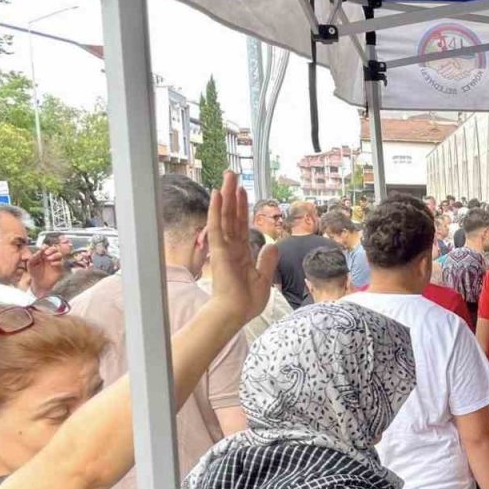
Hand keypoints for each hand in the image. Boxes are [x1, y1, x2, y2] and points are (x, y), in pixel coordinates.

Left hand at [28, 247, 64, 297]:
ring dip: (55, 255)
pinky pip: (61, 263)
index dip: (46, 247)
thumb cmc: (34, 273)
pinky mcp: (59, 268)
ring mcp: (55, 262)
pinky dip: (57, 262)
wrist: (39, 284)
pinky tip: (52, 264)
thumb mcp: (30, 264)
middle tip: (46, 253)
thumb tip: (40, 250)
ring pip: (59, 255)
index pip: (46, 247)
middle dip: (52, 249)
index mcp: (43, 255)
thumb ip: (34, 257)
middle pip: (55, 249)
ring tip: (49, 259)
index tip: (43, 249)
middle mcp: (50, 257)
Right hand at [206, 170, 279, 325]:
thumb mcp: (263, 278)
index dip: (241, 208)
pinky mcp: (219, 250)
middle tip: (232, 175)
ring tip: (228, 177)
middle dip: (233, 195)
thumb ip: (267, 260)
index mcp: (241, 253)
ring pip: (224, 216)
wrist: (236, 313)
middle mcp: (231, 247)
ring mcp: (224, 247)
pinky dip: (216, 210)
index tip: (242, 192)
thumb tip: (272, 245)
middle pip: (232, 215)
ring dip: (226, 195)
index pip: (241, 224)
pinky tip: (218, 195)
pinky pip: (217, 226)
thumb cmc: (247, 300)